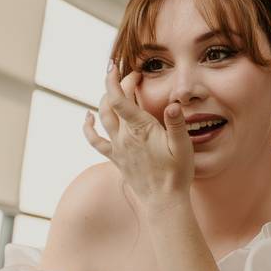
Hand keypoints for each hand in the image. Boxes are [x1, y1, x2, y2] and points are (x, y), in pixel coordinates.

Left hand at [83, 61, 193, 201]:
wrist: (163, 202)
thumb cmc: (176, 175)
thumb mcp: (183, 148)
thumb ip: (177, 125)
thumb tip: (173, 105)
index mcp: (140, 130)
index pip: (119, 99)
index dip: (117, 80)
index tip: (122, 68)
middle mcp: (124, 137)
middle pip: (109, 103)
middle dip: (116, 85)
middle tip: (130, 77)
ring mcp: (117, 148)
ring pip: (101, 117)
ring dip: (103, 100)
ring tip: (113, 88)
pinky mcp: (115, 158)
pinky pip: (95, 140)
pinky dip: (88, 127)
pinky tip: (87, 117)